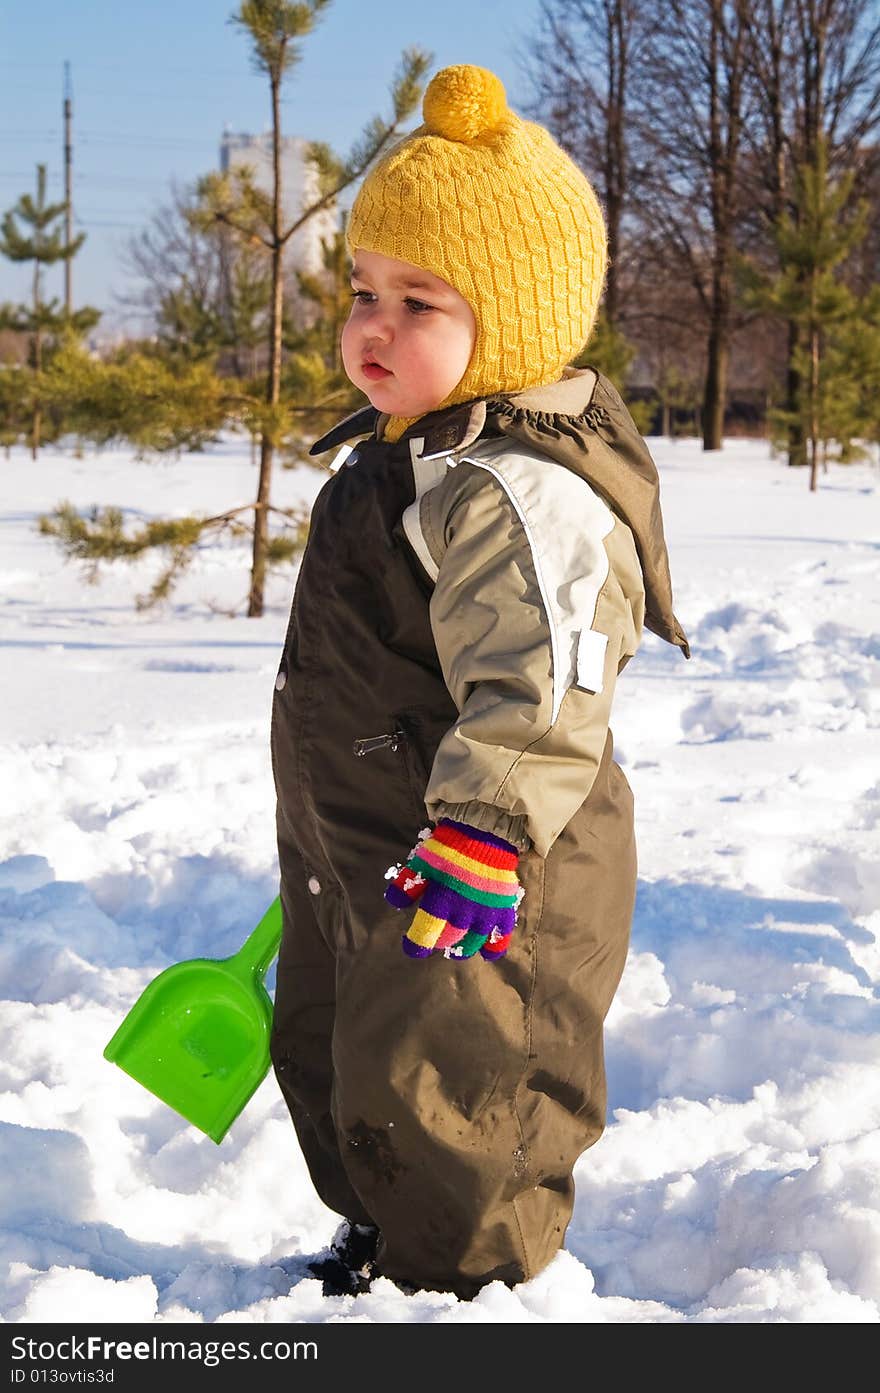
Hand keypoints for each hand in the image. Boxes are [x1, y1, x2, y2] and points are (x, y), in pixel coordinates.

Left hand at [384, 818, 522, 960]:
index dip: (416, 944)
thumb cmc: (449, 848)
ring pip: (472, 942)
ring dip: (461, 947)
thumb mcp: (422, 862)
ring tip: (455, 946)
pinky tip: (487, 954)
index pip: (425, 933)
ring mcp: (486, 913)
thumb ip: (407, 884)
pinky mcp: (503, 910)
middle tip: (434, 939)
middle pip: (449, 938)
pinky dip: (494, 949)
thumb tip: (394, 903)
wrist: (485, 834)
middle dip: (438, 942)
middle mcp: (464, 913)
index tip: (411, 947)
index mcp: (441, 901)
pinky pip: (500, 937)